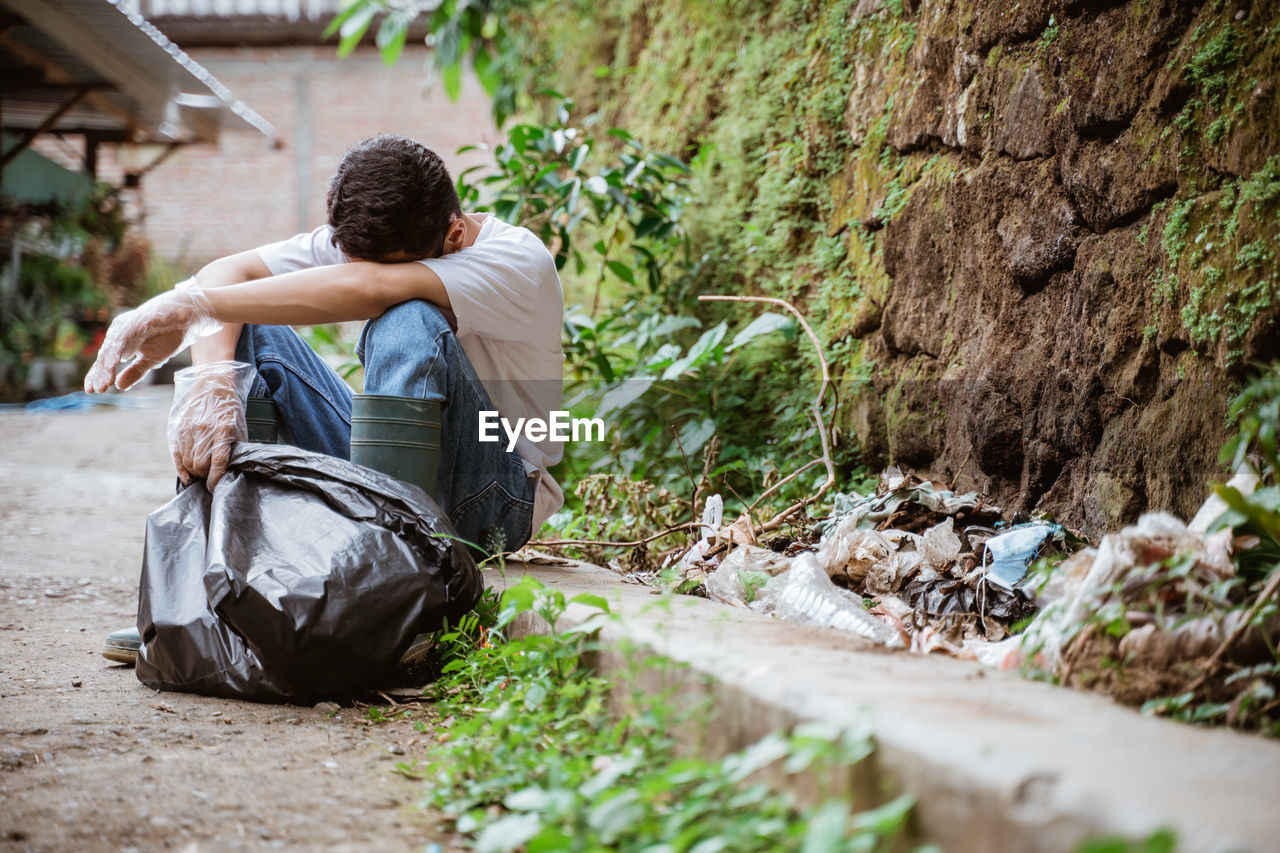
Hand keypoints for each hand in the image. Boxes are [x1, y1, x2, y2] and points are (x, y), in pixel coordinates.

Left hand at [84, 280, 219, 392]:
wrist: (187, 316)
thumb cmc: (167, 336)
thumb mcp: (151, 359)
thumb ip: (135, 371)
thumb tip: (119, 386)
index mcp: (121, 343)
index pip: (105, 361)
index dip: (98, 375)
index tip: (92, 391)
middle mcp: (120, 332)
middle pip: (106, 354)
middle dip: (102, 372)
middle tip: (99, 388)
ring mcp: (129, 325)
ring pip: (114, 344)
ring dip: (110, 360)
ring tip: (106, 378)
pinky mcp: (140, 319)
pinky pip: (129, 332)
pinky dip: (122, 344)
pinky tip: (119, 359)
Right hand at [168, 361, 255, 489]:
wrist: (213, 384)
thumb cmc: (230, 410)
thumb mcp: (240, 428)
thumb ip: (235, 449)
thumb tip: (232, 473)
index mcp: (224, 430)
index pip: (218, 463)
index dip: (216, 480)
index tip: (215, 488)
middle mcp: (205, 429)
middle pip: (200, 465)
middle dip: (204, 476)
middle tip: (209, 478)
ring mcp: (189, 428)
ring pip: (187, 461)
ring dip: (193, 472)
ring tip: (200, 474)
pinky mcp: (178, 427)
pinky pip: (176, 453)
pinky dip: (180, 467)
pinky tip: (186, 475)